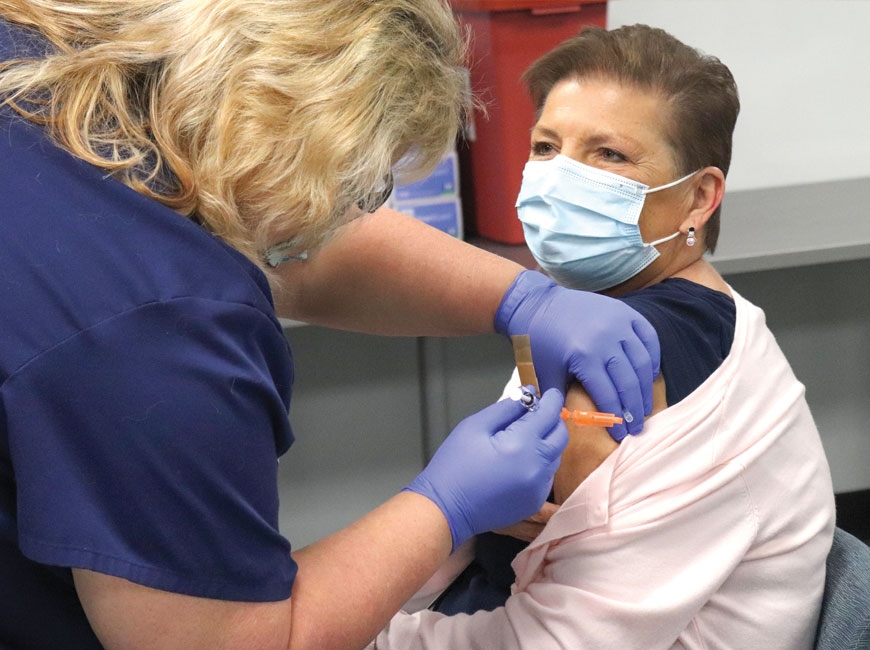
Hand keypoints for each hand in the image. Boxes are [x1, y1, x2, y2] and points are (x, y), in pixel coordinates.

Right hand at [404, 389, 566, 550]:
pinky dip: (540, 462)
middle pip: (560, 435)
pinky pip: (547, 475)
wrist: (446, 509)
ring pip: (555, 455)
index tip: (549, 393)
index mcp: (521, 445)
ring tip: (522, 438)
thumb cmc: (454, 467)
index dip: (552, 399)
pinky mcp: (534, 501)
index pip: (549, 414)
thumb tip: (527, 394)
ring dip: (546, 441)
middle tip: (535, 413)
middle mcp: (537, 467)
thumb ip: (505, 408)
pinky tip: (518, 461)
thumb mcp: (474, 426)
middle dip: (552, 419)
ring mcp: (538, 488)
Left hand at [495, 270, 660, 440]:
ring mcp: (619, 323)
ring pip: (642, 362)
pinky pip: (649, 337)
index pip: (608, 395)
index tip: (621, 436)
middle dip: (635, 409)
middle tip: (638, 428)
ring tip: (645, 407)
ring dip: (646, 388)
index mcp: (585, 356)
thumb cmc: (539, 341)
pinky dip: (652, 357)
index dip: (616, 418)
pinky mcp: (626, 312)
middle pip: (629, 382)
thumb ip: (560, 399)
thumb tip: (571, 426)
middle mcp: (606, 339)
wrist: (538, 304)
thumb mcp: (545, 372)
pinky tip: (649, 375)